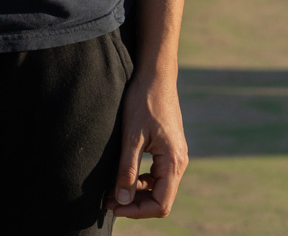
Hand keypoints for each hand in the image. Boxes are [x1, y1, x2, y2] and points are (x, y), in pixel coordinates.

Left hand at [109, 69, 188, 218]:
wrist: (156, 76)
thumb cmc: (143, 101)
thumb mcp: (131, 137)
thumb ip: (127, 170)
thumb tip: (122, 201)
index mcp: (173, 162)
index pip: (161, 203)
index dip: (137, 211)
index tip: (115, 207)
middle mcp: (179, 162)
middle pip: (161, 198)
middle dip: (135, 204)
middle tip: (108, 202)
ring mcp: (175, 155)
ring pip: (159, 187)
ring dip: (136, 193)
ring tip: (111, 191)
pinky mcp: (168, 149)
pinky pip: (157, 174)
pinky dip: (141, 180)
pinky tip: (123, 175)